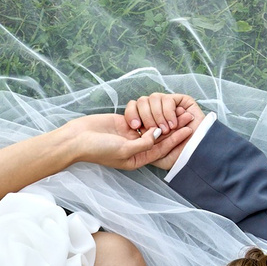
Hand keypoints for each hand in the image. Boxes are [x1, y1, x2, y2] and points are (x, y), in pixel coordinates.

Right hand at [54, 112, 191, 172]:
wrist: (77, 139)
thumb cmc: (98, 149)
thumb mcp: (125, 150)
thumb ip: (144, 144)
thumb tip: (159, 134)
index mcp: (137, 159)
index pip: (161, 149)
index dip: (176, 139)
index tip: (189, 129)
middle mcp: (135, 148)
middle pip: (159, 137)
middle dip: (174, 127)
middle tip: (189, 116)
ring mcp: (130, 135)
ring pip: (151, 126)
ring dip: (164, 118)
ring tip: (179, 109)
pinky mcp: (123, 123)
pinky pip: (140, 117)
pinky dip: (150, 113)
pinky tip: (162, 106)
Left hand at [122, 91, 202, 162]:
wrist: (199, 154)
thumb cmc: (178, 157)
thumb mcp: (154, 156)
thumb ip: (142, 145)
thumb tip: (133, 129)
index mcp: (147, 123)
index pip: (132, 109)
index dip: (131, 114)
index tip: (136, 127)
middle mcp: (157, 112)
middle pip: (142, 101)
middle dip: (146, 116)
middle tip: (156, 130)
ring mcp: (168, 106)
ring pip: (154, 98)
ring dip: (159, 115)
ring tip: (168, 129)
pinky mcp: (181, 101)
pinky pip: (168, 99)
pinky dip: (169, 112)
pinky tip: (174, 124)